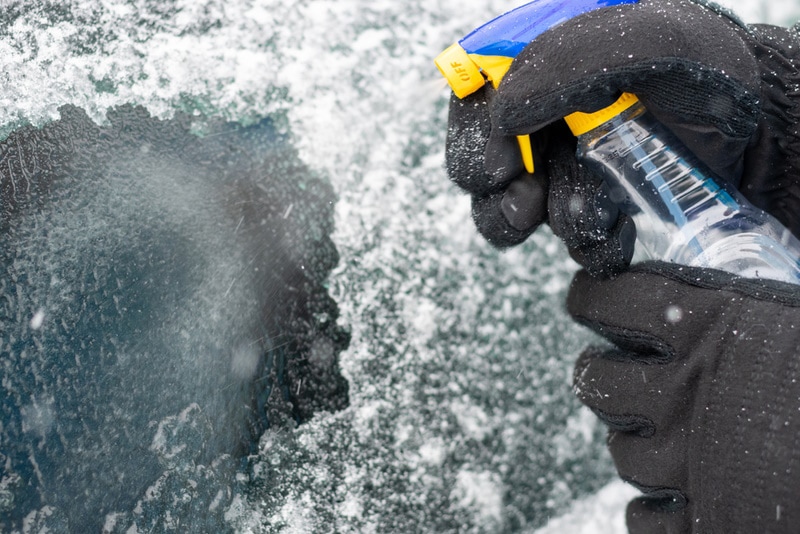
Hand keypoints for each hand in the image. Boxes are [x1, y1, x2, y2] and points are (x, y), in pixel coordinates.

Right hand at [446, 0, 799, 275]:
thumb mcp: (653, 42)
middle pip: (483, 161)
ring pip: (516, 208)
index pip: (474, 95)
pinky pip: (565, 235)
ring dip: (547, 220)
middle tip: (526, 203)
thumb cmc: (711, 72)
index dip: (470, 136)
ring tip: (589, 218)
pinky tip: (616, 235)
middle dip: (500, 193)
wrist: (760, 130)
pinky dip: (585, 243)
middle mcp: (546, 114)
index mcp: (545, 63)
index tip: (494, 169)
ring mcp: (566, 162)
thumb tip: (503, 114)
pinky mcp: (591, 203)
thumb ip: (573, 60)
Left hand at [568, 261, 799, 532]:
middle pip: (595, 378)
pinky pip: (642, 517)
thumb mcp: (791, 323)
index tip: (587, 300)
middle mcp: (681, 391)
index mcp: (707, 327)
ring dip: (636, 442)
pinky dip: (654, 510)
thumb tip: (713, 305)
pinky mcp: (703, 523)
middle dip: (603, 375)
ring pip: (619, 449)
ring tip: (672, 439)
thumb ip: (747, 314)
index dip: (589, 299)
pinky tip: (681, 497)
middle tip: (623, 375)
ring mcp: (685, 462)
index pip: (610, 301)